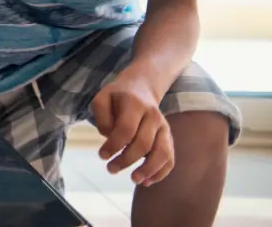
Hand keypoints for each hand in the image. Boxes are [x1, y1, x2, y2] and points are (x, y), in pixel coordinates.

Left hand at [90, 71, 174, 186]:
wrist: (141, 88)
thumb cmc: (117, 97)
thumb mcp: (102, 98)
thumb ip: (101, 116)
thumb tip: (109, 137)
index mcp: (135, 104)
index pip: (126, 129)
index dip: (114, 145)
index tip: (102, 156)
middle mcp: (153, 116)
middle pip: (144, 143)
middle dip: (126, 160)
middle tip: (111, 169)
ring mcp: (164, 127)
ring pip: (162, 152)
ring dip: (148, 170)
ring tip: (134, 180)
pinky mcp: (169, 137)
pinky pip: (170, 158)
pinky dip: (161, 172)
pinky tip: (147, 181)